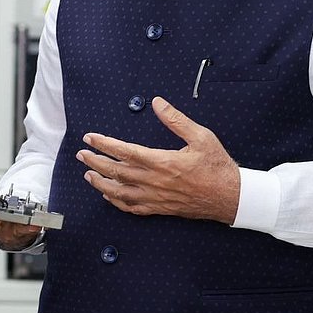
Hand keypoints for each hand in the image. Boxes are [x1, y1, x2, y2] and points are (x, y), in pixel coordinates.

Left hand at [77, 96, 240, 222]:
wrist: (230, 197)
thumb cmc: (217, 166)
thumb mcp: (201, 136)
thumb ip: (176, 120)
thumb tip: (158, 103)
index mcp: (161, 161)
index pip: (123, 151)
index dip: (103, 144)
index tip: (90, 138)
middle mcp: (154, 181)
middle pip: (115, 172)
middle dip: (95, 161)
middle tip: (81, 154)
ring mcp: (155, 197)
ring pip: (119, 192)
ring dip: (100, 183)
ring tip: (88, 174)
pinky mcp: (160, 209)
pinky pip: (132, 208)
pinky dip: (116, 202)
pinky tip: (109, 196)